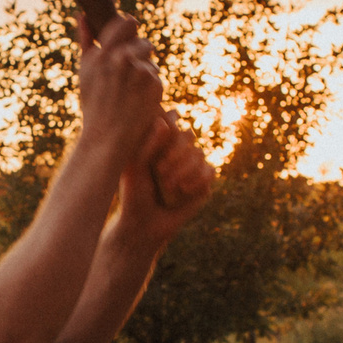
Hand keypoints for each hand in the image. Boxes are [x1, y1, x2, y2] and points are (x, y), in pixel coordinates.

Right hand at [74, 13, 163, 155]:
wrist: (107, 137)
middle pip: (143, 41)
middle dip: (140, 53)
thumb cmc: (94, 103)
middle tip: (132, 70)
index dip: (130, 28)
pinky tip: (139, 99)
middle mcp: (121, 59)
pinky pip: (156, 75)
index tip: (130, 37)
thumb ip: (85, 41)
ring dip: (145, 70)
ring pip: (150, 59)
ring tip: (131, 89)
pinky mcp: (154, 84)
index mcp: (103, 53)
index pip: (126, 23)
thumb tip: (82, 14)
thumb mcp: (85, 71)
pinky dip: (150, 86)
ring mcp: (139, 71)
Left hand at [121, 110, 214, 236]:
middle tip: (159, 171)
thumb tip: (170, 116)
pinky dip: (197, 180)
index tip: (155, 145)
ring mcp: (191, 167)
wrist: (142, 225)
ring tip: (168, 186)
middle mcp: (176, 152)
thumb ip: (150, 142)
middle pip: (189, 136)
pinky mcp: (203, 183)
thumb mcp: (136, 167)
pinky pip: (210, 172)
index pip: (172, 122)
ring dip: (184, 170)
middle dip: (176, 153)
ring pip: (200, 154)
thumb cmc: (132, 195)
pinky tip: (183, 191)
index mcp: (158, 142)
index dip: (169, 130)